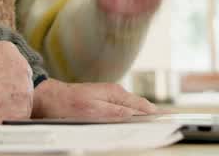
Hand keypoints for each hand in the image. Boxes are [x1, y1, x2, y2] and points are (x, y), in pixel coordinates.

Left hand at [31, 79, 156, 120]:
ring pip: (131, 109)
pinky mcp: (102, 103)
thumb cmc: (66, 104)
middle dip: (152, 116)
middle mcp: (114, 94)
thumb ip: (114, 112)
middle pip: (140, 107)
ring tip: (155, 125)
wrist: (48, 98)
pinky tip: (132, 123)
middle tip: (166, 124)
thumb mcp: (91, 111)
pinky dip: (130, 116)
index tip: (169, 119)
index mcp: (115, 93)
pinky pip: (122, 110)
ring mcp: (108, 98)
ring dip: (142, 117)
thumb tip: (134, 115)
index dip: (156, 114)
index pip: (143, 106)